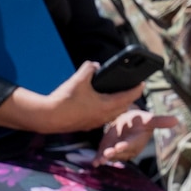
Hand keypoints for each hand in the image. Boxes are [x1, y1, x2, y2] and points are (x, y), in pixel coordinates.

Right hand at [0, 60, 143, 134]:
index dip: (137, 89)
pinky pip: (102, 118)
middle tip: (132, 88)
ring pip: (112, 114)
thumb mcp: (78, 79)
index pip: (128, 97)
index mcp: (106, 105)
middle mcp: (103, 116)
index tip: (142, 83)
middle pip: (123, 107)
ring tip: (118, 96)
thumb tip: (95, 65)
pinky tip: (99, 105)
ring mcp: (94, 123)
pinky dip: (106, 111)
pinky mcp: (85, 125)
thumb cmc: (64, 100)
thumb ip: (89, 68)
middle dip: (129, 98)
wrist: (47, 117)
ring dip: (118, 106)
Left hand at [99, 108, 178, 162]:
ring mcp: (116, 150)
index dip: (126, 146)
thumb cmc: (140, 121)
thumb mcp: (149, 119)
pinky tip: (95, 163)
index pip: (132, 145)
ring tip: (100, 160)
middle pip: (120, 152)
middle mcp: (127, 148)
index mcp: (137, 141)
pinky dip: (98, 160)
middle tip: (108, 153)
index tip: (120, 146)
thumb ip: (160, 121)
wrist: (127, 123)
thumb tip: (177, 120)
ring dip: (105, 158)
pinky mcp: (106, 150)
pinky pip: (102, 156)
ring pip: (111, 156)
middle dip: (114, 153)